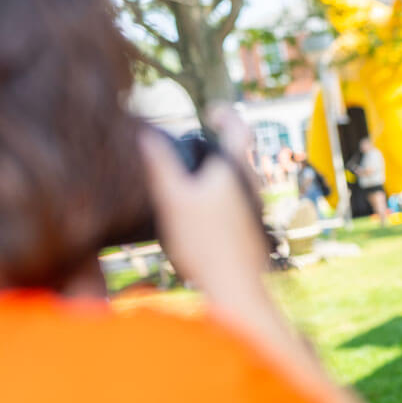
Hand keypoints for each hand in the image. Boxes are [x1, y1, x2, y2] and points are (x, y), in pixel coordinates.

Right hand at [139, 107, 265, 299]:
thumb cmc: (204, 243)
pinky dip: (220, 200)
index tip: (210, 113)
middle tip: (194, 148)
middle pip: (240, 157)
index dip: (227, 114)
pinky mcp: (253, 232)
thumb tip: (144, 134)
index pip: (240, 129)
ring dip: (217, 176)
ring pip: (238, 183)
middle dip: (217, 147)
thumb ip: (159, 165)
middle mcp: (252, 188)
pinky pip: (237, 205)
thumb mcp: (172, 199)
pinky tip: (198, 216)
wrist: (235, 289)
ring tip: (190, 183)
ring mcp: (256, 211)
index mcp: (235, 171)